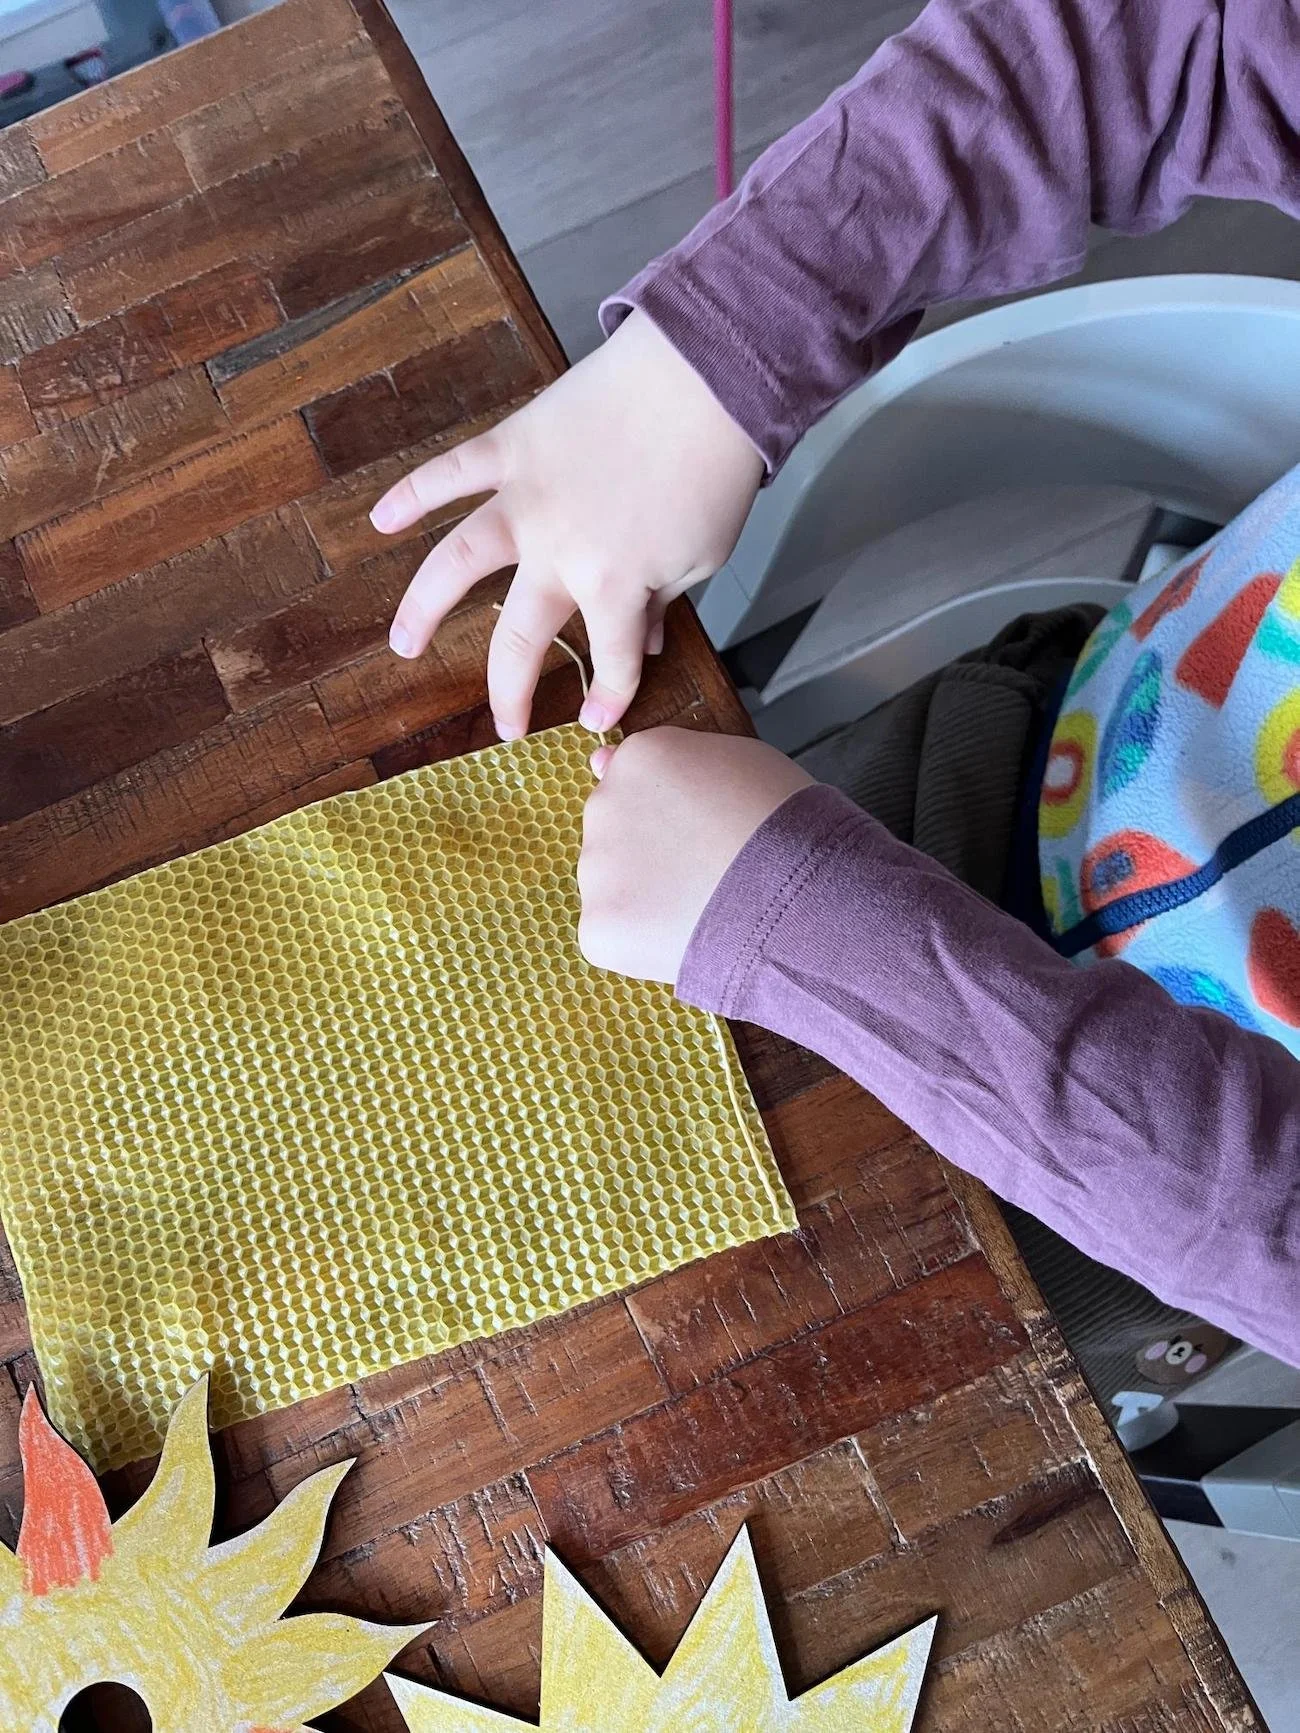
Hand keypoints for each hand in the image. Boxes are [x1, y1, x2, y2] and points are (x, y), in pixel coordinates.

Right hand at [371, 310, 763, 739]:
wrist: (704, 379)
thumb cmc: (714, 473)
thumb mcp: (703, 556)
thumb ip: (665, 601)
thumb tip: (646, 639)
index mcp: (614, 585)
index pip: (610, 659)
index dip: (608, 696)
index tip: (598, 720)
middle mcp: (558, 553)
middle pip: (523, 637)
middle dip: (511, 692)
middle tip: (505, 727)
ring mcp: (526, 500)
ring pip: (459, 561)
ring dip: (424, 607)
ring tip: (402, 644)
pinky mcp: (512, 447)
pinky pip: (450, 472)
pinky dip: (412, 494)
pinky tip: (379, 519)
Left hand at [578, 728, 813, 981]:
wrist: (798, 897)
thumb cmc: (785, 825)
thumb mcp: (741, 760)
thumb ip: (674, 758)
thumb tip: (600, 761)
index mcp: (642, 758)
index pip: (635, 781)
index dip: (673, 813)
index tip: (702, 832)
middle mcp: (605, 805)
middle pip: (617, 830)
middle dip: (650, 851)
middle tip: (703, 870)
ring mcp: (596, 868)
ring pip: (611, 883)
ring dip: (644, 895)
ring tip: (701, 905)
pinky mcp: (599, 925)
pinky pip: (611, 932)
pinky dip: (642, 940)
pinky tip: (684, 935)